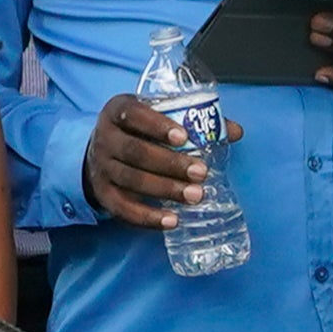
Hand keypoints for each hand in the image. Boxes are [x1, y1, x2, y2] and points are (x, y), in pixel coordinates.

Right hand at [82, 94, 245, 227]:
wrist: (98, 152)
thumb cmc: (137, 131)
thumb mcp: (156, 116)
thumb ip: (192, 120)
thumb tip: (234, 131)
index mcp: (118, 111)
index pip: (134, 114)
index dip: (158, 126)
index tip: (184, 137)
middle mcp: (105, 138)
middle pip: (136, 152)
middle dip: (170, 164)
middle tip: (201, 172)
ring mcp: (101, 167)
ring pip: (132, 180)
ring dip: (165, 190)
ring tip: (195, 196)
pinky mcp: (102, 193)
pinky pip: (123, 209)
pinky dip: (147, 217)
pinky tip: (172, 220)